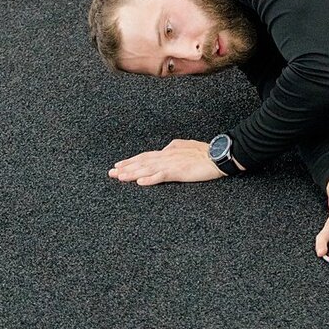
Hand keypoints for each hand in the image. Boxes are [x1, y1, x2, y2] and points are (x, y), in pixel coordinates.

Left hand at [108, 138, 224, 186]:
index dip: (131, 160)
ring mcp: (171, 164)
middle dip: (125, 167)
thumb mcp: (186, 146)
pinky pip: (161, 176)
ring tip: (120, 177)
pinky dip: (150, 179)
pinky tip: (140, 182)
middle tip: (111, 173)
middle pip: (142, 162)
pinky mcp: (179, 172)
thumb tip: (165, 148)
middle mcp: (167, 155)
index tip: (119, 165)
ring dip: (132, 173)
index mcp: (168, 150)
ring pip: (147, 169)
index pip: (145, 156)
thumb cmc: (205, 152)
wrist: (218, 155)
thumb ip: (174, 148)